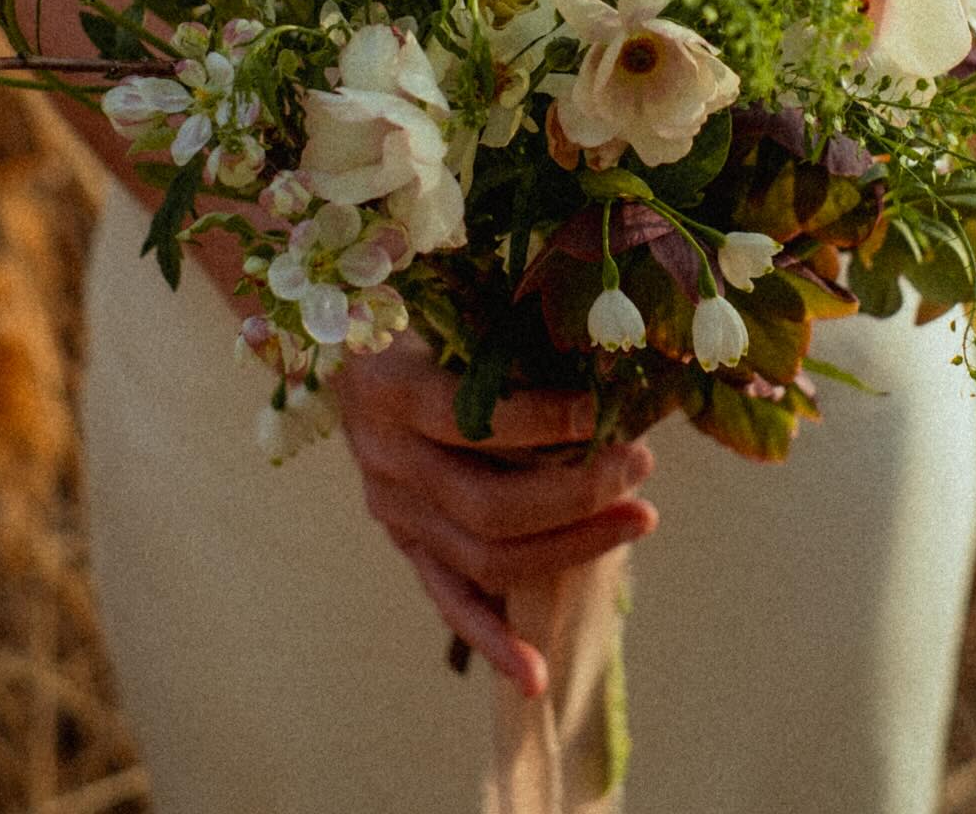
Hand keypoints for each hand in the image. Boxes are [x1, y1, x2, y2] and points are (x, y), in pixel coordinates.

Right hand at [333, 330, 658, 697]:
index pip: (476, 422)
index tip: (605, 412)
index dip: (546, 422)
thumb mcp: (449, 300)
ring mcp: (393, 509)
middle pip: (488, 505)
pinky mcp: (403, 539)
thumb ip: (508, 325)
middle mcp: (387, 458)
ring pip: (482, 558)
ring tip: (637, 521)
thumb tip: (603, 339)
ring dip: (568, 548)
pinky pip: (447, 598)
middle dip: (576, 493)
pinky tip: (535, 676)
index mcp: (393, 390)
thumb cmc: (414, 307)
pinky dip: (492, 639)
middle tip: (641, 465)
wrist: (335, 340)